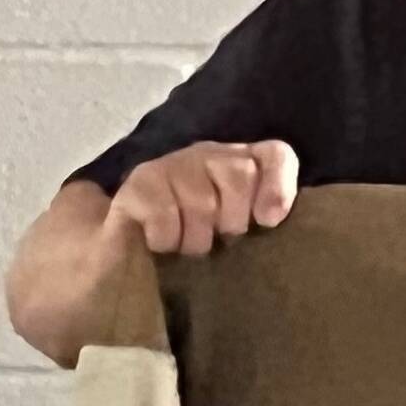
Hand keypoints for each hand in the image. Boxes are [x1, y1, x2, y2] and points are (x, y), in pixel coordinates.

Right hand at [108, 140, 299, 257]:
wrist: (126, 250)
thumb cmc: (194, 244)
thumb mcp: (239, 237)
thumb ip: (266, 217)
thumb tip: (270, 216)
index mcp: (239, 164)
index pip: (276, 155)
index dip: (278, 186)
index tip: (268, 221)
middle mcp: (206, 156)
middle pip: (241, 172)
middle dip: (233, 221)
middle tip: (216, 238)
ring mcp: (170, 165)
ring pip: (203, 200)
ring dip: (197, 238)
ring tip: (187, 245)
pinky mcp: (138, 184)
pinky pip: (165, 213)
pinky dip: (167, 238)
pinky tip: (161, 243)